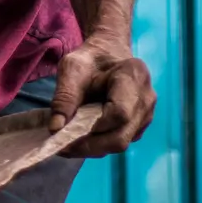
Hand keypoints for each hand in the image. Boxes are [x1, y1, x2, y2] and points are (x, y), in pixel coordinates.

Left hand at [48, 36, 154, 157]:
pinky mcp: (139, 125)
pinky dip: (99, 145)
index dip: (94, 128)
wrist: (108, 54)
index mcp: (133, 77)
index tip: (65, 134)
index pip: (119, 113)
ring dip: (92, 148)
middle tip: (60, 148)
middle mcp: (146, 99)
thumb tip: (55, 128)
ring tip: (66, 144)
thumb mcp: (71, 69)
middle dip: (89, 146)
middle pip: (121, 136)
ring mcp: (146, 114)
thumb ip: (64, 97)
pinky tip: (79, 140)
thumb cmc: (90, 60)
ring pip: (121, 142)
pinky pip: (121, 141)